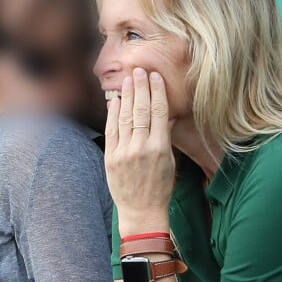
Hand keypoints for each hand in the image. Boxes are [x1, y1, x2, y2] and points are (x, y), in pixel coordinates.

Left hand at [105, 68, 175, 236]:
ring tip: (128, 79)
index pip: (159, 113)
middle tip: (139, 70)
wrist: (141, 212)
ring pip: (126, 117)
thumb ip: (165, 136)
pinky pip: (112, 130)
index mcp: (161, 148)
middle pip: (141, 110)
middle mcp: (142, 147)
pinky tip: (116, 100)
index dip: (157, 92)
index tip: (155, 77)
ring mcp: (124, 152)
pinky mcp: (111, 157)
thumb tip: (167, 114)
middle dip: (140, 87)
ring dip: (127, 95)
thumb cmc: (160, 187)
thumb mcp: (170, 161)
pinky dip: (113, 113)